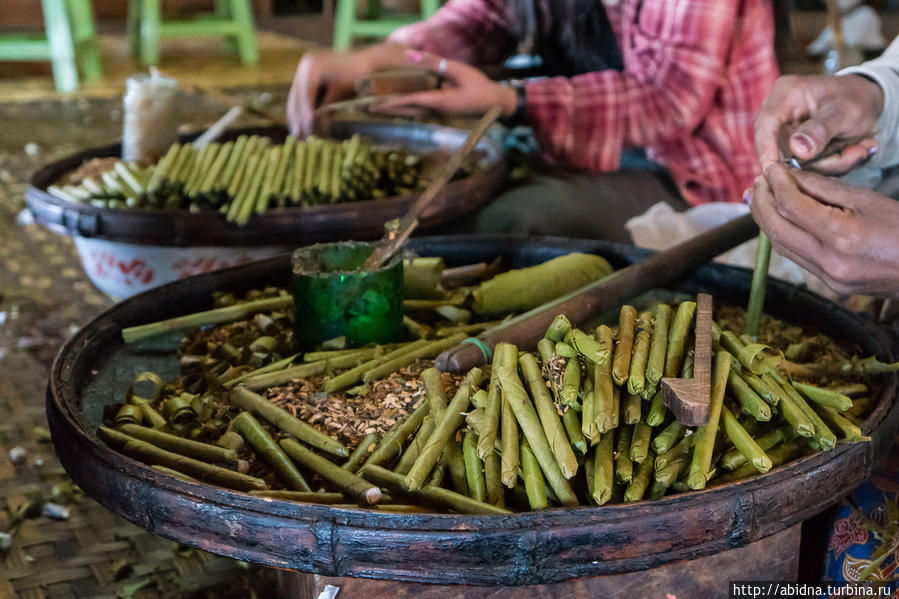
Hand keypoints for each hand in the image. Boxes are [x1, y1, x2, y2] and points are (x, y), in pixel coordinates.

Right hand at [287, 43, 411, 135]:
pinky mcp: (305, 78)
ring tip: (297, 134)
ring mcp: (303, 71)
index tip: (307, 126)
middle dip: (298, 117)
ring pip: (295, 98)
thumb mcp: (343, 92)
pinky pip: (300, 97)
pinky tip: (300, 125)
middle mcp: (304, 66)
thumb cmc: (358, 75)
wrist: (364, 63)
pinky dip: (301, 111)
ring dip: (295, 117)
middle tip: (299, 135)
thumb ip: (329, 107)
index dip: (306, 111)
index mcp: (313, 65)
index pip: (306, 92)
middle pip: (296, 96)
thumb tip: (318, 126)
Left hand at [373, 52, 515, 117]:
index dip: (390, 102)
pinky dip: (406, 107)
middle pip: (405, 110)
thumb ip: (435, 63)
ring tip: (376, 107)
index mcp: (438, 102)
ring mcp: (438, 111)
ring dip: (394, 110)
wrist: (496, 103)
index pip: (409, 102)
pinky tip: (398, 105)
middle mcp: (435, 109)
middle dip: (386, 109)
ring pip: (411, 111)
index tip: (374, 104)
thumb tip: (412, 56)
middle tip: (365, 109)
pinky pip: (420, 108)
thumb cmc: (480, 87)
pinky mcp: (442, 109)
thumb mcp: (458, 70)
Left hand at [748, 163, 898, 296]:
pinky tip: (779, 220)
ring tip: (761, 198)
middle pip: (776, 229)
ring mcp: (828, 278)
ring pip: (781, 246)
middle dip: (761, 203)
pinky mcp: (830, 286)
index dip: (777, 184)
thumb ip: (824, 189)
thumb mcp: (868, 199)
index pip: (792, 206)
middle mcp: (829, 261)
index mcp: (841, 236)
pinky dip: (783, 236)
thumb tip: (789, 176)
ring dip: (766, 220)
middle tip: (756, 182)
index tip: (770, 169)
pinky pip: (796, 257)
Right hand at [754, 74, 883, 174]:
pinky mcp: (787, 144)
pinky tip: (846, 153)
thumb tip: (797, 149)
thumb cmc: (855, 98)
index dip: (767, 150)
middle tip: (849, 157)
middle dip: (808, 163)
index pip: (766, 125)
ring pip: (787, 160)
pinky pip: (798, 163)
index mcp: (787, 93)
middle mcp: (776, 110)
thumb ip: (822, 130)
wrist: (863, 98)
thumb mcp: (846, 111)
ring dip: (821, 165)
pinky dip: (822, 165)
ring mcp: (780, 129)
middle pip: (773, 147)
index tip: (777, 173)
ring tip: (855, 151)